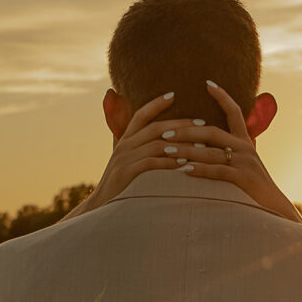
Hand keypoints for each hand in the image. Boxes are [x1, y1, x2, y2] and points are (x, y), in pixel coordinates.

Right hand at [61, 93, 204, 221]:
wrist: (100, 207)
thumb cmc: (118, 186)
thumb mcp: (123, 162)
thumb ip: (134, 149)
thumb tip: (155, 142)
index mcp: (124, 140)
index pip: (140, 115)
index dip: (156, 104)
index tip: (173, 94)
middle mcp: (124, 145)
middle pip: (155, 128)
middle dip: (180, 124)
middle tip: (201, 123)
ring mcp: (125, 158)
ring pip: (156, 144)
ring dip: (180, 144)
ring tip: (200, 145)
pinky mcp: (126, 173)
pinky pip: (151, 163)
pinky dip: (169, 162)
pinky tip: (185, 163)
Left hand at [157, 81, 301, 224]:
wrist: (275, 209)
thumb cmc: (255, 189)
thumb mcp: (246, 165)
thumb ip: (232, 153)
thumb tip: (214, 146)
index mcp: (244, 141)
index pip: (234, 111)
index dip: (222, 96)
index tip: (207, 83)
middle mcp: (245, 147)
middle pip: (211, 131)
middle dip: (186, 130)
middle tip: (164, 133)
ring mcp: (245, 162)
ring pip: (210, 151)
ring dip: (186, 150)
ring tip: (166, 151)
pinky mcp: (244, 178)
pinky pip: (218, 171)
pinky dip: (200, 170)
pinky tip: (184, 170)